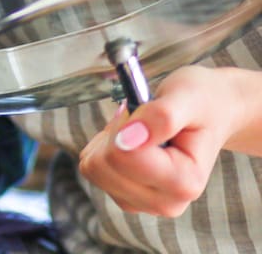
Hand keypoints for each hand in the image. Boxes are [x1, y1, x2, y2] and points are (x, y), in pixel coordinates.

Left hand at [77, 65, 258, 216]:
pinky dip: (103, 148)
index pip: (123, 156)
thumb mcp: (187, 97)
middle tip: (142, 119)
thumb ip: (162, 117)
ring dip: (108, 140)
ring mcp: (144, 203)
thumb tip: (127, 139)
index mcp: (185, 183)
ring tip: (139, 131)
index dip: (125, 124)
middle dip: (115, 132)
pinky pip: (91, 169)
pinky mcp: (126, 197)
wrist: (211, 114)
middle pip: (103, 165)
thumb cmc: (200, 104)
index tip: (145, 111)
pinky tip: (131, 142)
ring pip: (92, 168)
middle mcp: (167, 203)